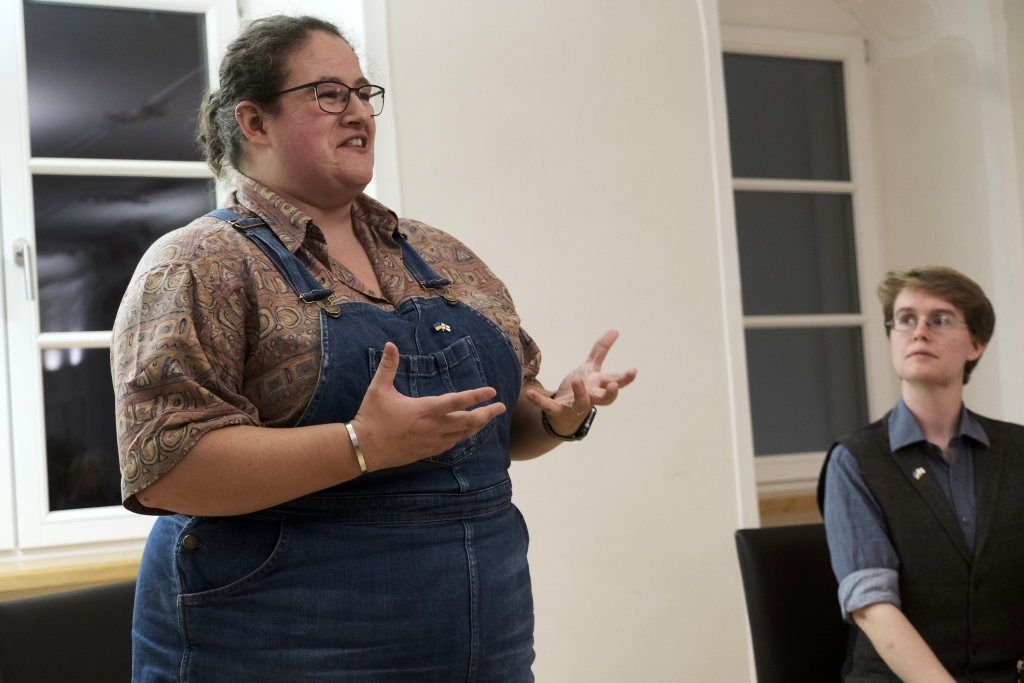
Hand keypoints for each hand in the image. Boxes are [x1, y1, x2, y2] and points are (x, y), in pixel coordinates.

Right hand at [351, 342, 505, 470]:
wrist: (363, 448)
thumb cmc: (371, 417)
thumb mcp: (378, 388)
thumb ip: (388, 366)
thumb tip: (390, 344)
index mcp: (426, 409)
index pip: (458, 401)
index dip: (477, 396)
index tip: (492, 392)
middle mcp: (434, 426)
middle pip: (469, 421)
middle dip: (487, 414)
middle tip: (501, 408)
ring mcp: (432, 441)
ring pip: (463, 435)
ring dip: (478, 426)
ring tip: (488, 419)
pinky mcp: (427, 452)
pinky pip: (451, 444)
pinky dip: (463, 437)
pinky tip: (466, 434)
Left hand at [526, 329, 636, 435]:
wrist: (564, 415)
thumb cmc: (583, 389)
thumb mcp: (591, 369)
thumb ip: (601, 350)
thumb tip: (615, 330)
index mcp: (599, 386)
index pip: (616, 382)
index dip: (625, 378)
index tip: (634, 371)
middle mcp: (591, 397)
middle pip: (605, 398)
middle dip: (611, 392)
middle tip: (614, 386)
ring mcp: (575, 405)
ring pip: (581, 401)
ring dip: (581, 392)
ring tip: (577, 380)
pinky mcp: (557, 411)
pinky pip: (549, 406)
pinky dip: (539, 400)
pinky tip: (529, 393)